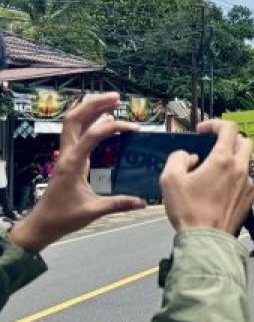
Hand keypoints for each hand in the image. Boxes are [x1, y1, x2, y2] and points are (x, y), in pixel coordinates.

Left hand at [9, 94, 145, 253]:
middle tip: (116, 98)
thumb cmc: (63, 217)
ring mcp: (65, 155)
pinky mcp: (68, 159)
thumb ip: (119, 204)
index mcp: (72, 164)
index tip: (134, 128)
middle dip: (94, 104)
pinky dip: (89, 122)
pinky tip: (103, 121)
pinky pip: (76, 133)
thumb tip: (143, 202)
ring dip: (90, 109)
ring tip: (112, 102)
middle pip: (75, 119)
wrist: (41, 224)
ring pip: (73, 123)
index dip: (113, 127)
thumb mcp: (93, 211)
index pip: (92, 135)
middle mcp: (66, 154)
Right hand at [160, 119, 253, 234]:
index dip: (215, 123)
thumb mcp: (170, 179)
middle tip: (213, 145)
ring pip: (249, 160)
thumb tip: (190, 156)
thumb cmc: (188, 210)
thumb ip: (178, 158)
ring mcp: (249, 184)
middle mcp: (241, 169)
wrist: (207, 240)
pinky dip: (237, 175)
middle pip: (245, 141)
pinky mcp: (250, 198)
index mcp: (223, 159)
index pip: (229, 127)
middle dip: (229, 138)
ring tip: (217, 166)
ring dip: (235, 157)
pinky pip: (248, 179)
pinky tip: (222, 185)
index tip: (201, 131)